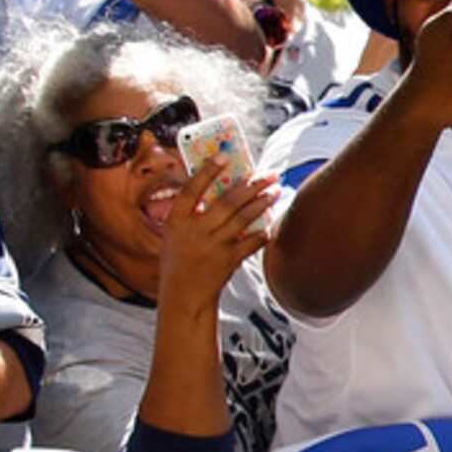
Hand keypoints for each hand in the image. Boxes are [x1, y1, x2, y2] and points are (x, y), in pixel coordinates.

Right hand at [156, 163, 277, 309]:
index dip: (207, 171)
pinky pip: (250, 242)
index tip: (224, 156)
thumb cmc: (179, 260)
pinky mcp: (227, 261)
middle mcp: (194, 231)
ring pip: (243, 218)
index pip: (191, 189)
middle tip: (270, 175)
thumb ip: (195, 215)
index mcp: (176, 221)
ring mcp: (211, 246)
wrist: (182, 295)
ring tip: (275, 192)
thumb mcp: (176, 235)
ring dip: (262, 204)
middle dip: (252, 186)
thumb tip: (225, 189)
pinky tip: (270, 225)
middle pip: (227, 202)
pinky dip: (261, 233)